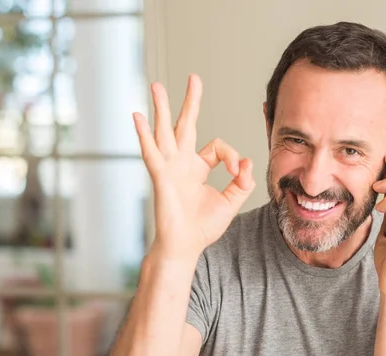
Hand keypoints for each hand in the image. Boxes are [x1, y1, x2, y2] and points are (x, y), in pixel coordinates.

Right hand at [134, 74, 255, 256]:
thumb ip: (242, 182)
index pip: (218, 147)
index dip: (232, 156)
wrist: (186, 246)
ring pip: (164, 131)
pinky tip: (137, 116)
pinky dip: (144, 134)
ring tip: (156, 86)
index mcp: (197, 167)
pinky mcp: (161, 176)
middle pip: (186, 125)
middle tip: (194, 78)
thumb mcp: (230, 202)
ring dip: (161, 108)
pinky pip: (151, 151)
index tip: (239, 173)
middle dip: (190, 102)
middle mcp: (181, 163)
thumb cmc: (203, 227)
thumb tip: (248, 161)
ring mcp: (169, 167)